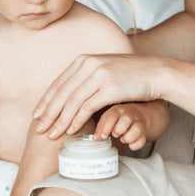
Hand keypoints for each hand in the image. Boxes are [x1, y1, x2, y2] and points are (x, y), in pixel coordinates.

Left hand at [33, 54, 164, 138]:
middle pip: (61, 93)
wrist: (157, 72)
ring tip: (51, 135)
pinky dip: (76, 120)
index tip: (37, 115)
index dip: (46, 101)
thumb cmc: (131, 74)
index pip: (58, 83)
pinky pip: (87, 107)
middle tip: (38, 129)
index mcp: (84, 60)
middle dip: (48, 114)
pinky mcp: (109, 87)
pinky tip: (70, 131)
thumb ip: (87, 77)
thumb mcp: (105, 69)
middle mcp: (88, 65)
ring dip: (59, 121)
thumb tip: (71, 91)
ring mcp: (98, 75)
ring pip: (71, 102)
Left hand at [93, 104, 147, 150]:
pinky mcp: (144, 132)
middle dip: (118, 131)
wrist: (138, 115)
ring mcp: (138, 122)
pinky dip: (134, 145)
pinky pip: (142, 140)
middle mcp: (129, 114)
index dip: (106, 128)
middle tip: (115, 134)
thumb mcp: (108, 118)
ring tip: (123, 138)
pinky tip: (130, 143)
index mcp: (117, 110)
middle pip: (126, 120)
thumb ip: (101, 127)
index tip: (102, 137)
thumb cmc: (118, 118)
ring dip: (127, 138)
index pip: (111, 116)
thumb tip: (95, 139)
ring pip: (136, 130)